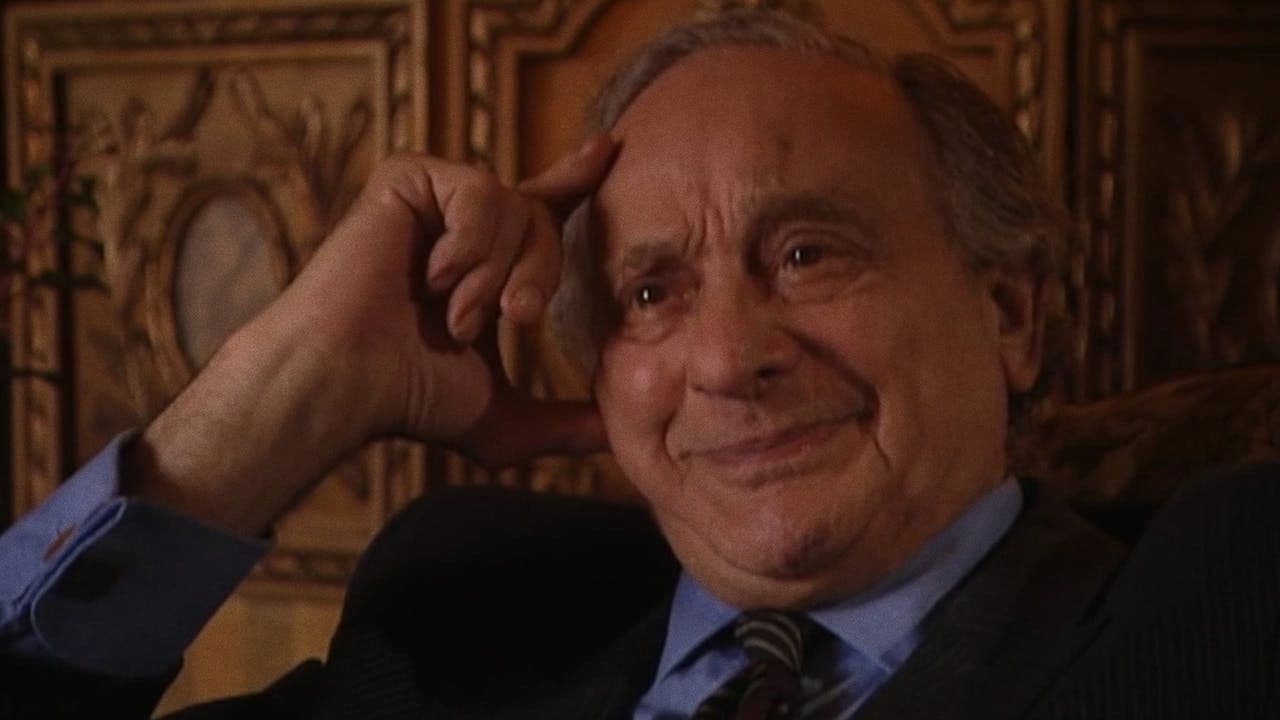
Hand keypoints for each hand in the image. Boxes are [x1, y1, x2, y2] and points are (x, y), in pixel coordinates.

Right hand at [285, 136, 614, 460]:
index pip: (544, 211)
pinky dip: (468, 245)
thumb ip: (564, 426)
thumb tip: (621, 438)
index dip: (576, 179)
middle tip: (513, 321)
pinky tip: (432, 277)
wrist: (347, 381)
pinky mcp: (407, 177)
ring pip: (515, 207)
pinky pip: (478, 192)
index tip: (611, 150)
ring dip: (495, 273)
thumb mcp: (502, 421)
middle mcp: (462, 226)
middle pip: (543, 217)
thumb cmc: (409, 401)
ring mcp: (433, 199)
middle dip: (540, 275)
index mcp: (485, 264)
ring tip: (454, 313)